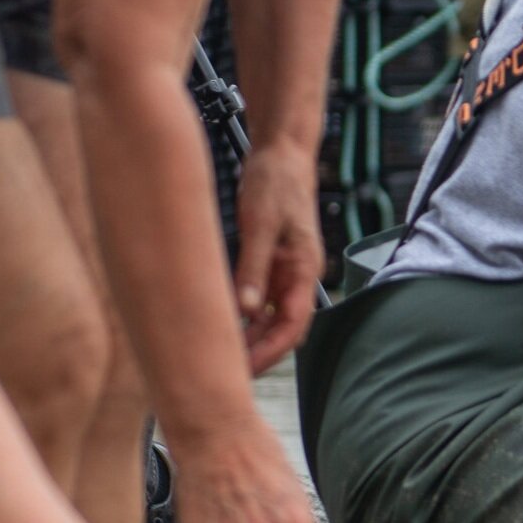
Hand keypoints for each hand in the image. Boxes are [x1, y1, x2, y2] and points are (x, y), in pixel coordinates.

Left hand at [233, 139, 323, 373]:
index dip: (270, 352)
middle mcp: (299, 275)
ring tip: (217, 352)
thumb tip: (246, 310)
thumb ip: (254, 268)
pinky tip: (219, 319)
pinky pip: (259, 297)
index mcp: (305, 269)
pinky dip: (242, 313)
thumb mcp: (261, 225)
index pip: (294, 325)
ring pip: (270, 315)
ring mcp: (286, 268)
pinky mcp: (271, 260)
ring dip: (248, 335)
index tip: (244, 371)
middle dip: (258, 352)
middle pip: (283, 327)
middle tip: (224, 371)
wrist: (282, 151)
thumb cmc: (276, 182)